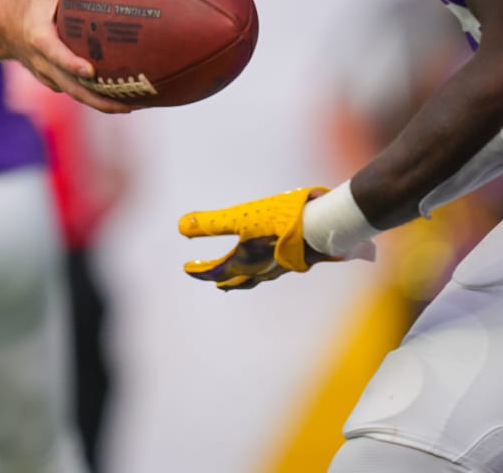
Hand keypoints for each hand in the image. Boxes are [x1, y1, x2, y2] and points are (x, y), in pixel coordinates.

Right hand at [9, 0, 132, 114]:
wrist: (4, 29)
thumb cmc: (31, 1)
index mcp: (40, 38)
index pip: (56, 55)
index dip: (72, 64)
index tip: (92, 71)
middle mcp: (43, 63)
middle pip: (71, 88)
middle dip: (98, 99)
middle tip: (128, 103)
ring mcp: (48, 76)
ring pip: (76, 95)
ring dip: (102, 103)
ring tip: (132, 105)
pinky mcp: (54, 81)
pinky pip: (76, 92)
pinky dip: (95, 98)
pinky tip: (122, 98)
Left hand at [178, 186, 333, 289]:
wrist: (322, 228)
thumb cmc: (279, 222)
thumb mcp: (240, 218)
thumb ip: (210, 223)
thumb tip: (181, 226)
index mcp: (244, 262)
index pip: (216, 271)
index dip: (200, 270)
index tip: (187, 267)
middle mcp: (261, 269)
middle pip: (238, 279)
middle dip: (225, 280)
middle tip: (217, 285)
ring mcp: (280, 266)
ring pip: (258, 276)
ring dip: (246, 278)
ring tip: (243, 277)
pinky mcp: (296, 258)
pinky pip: (276, 268)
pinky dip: (267, 268)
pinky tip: (275, 260)